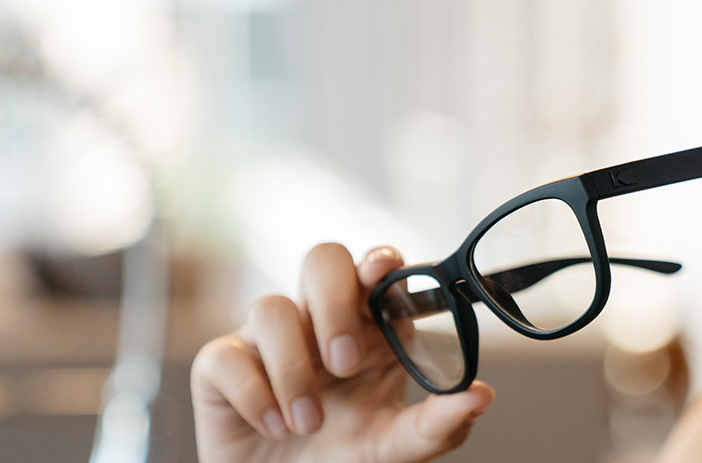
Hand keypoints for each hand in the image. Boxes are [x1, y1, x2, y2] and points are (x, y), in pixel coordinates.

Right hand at [191, 243, 494, 462]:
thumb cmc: (342, 461)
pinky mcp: (221, 365)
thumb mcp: (394, 450)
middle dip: (334, 302)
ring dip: (294, 369)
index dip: (378, 261)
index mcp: (368, 329)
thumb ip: (436, 426)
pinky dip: (254, 393)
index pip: (374, 270)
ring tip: (307, 423)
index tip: (382, 273)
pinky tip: (274, 427)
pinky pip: (227, 355)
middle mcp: (318, 322)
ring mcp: (267, 340)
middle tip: (345, 362)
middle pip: (322, 259)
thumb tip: (480, 395)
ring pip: (270, 308)